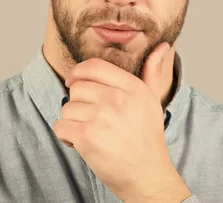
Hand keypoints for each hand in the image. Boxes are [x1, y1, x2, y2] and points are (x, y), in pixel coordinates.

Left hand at [53, 42, 191, 201]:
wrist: (147, 175)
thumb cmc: (148, 138)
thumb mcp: (153, 100)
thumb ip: (152, 72)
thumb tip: (162, 46)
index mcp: (132, 87)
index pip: (94, 66)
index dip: (78, 71)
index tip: (73, 80)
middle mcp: (116, 98)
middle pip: (77, 87)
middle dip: (79, 103)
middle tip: (92, 118)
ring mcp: (101, 117)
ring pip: (67, 108)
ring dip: (73, 122)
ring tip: (91, 133)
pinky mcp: (87, 137)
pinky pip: (60, 126)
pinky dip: (66, 137)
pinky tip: (81, 143)